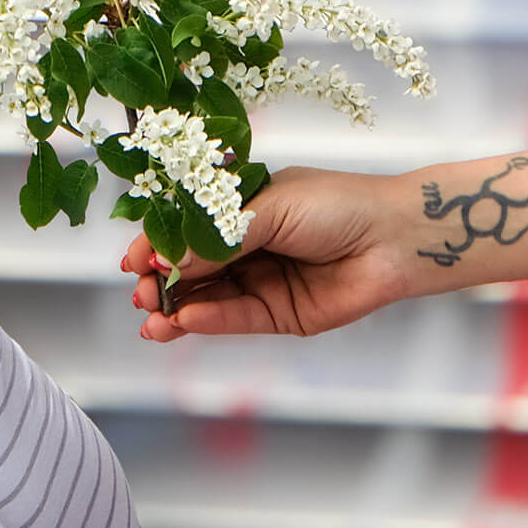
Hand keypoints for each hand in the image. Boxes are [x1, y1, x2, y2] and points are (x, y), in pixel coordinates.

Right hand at [125, 166, 416, 341]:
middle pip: (192, 269)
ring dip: (178, 310)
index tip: (131, 262)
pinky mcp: (280, 314)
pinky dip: (209, 321)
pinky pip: (236, 318)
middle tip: (142, 295)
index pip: (186, 230)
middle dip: (162, 283)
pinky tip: (186, 321)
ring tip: (152, 320)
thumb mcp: (267, 209)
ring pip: (208, 299)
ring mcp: (261, 281)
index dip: (156, 245)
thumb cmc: (336, 206)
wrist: (396, 239)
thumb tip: (166, 260)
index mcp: (240, 210)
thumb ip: (216, 238)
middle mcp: (246, 246)